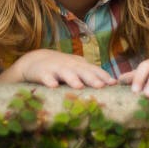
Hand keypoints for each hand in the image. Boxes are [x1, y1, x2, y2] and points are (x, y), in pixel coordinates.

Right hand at [0, 49, 116, 88]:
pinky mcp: (42, 73)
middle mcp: (70, 66)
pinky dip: (49, 81)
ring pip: (65, 73)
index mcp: (80, 66)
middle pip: (82, 71)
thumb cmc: (61, 69)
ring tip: (79, 86)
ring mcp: (56, 68)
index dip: (103, 76)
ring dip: (72, 79)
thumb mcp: (76, 70)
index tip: (114, 84)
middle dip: (92, 78)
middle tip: (101, 86)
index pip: (94, 70)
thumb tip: (111, 85)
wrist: (35, 61)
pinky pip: (45, 77)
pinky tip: (52, 87)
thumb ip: (90, 76)